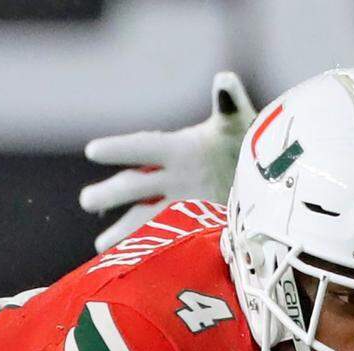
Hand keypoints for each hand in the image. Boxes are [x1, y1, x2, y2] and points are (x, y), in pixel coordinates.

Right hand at [80, 70, 255, 251]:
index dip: (120, 149)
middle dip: (110, 193)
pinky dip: (148, 252)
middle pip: (134, 186)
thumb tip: (224, 81)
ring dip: (122, 232)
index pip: (144, 148)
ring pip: (142, 218)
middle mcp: (172, 178)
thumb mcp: (241, 126)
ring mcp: (179, 206)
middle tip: (86, 200)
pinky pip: (163, 240)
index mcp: (180, 149)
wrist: (267, 180)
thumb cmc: (251, 144)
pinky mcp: (190, 229)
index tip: (92, 150)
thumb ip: (230, 106)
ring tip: (101, 246)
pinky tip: (130, 266)